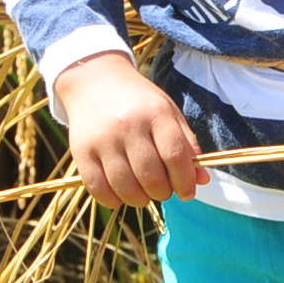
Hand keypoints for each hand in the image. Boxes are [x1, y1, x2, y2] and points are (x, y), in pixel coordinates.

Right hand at [57, 51, 205, 206]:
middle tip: (163, 190)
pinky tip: (122, 193)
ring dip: (140, 199)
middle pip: (151, 176)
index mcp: (156, 113)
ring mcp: (102, 140)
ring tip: (144, 193)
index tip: (187, 192)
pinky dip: (114, 200)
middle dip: (163, 193)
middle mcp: (128, 126)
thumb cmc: (138, 102)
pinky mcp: (81, 152)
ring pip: (125, 187)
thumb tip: (202, 180)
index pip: (175, 156)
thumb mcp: (168, 113)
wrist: (93, 82)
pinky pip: (99, 189)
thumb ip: (187, 145)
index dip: (185, 181)